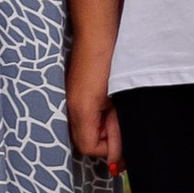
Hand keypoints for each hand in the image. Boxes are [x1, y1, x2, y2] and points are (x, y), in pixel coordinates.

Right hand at [66, 39, 121, 173]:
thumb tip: (116, 159)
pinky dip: (97, 115)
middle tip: (120, 119)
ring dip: (102, 125)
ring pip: (85, 128)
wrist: (97, 32)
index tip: (123, 134)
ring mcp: (70, 99)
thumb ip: (116, 130)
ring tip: (116, 107)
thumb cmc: (110, 62)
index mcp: (81, 111)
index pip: (90, 148)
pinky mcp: (74, 91)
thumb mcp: (118, 101)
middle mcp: (71, 108)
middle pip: (85, 140)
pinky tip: (108, 101)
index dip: (109, 147)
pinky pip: (83, 115)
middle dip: (105, 137)